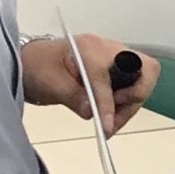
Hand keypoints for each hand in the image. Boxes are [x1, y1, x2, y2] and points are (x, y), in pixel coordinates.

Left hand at [21, 33, 157, 134]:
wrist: (30, 61)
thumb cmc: (35, 66)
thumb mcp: (48, 83)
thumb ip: (72, 96)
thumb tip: (92, 112)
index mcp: (89, 47)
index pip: (108, 75)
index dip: (109, 101)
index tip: (106, 125)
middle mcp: (107, 49)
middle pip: (144, 70)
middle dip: (134, 98)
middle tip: (113, 121)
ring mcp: (114, 59)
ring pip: (141, 81)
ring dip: (130, 106)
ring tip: (109, 125)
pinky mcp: (115, 71)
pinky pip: (132, 87)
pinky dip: (125, 105)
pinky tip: (108, 118)